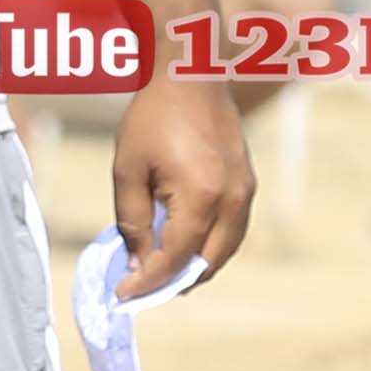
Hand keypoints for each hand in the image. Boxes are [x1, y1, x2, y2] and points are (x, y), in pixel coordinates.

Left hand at [104, 66, 252, 300]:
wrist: (191, 74)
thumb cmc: (152, 118)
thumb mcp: (128, 170)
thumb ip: (131, 221)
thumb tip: (137, 263)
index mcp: (202, 196)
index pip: (175, 259)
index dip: (148, 283)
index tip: (123, 296)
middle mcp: (232, 200)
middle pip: (205, 265)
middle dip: (172, 283)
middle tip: (139, 286)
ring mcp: (245, 193)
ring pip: (223, 253)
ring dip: (193, 269)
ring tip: (158, 272)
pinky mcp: (247, 185)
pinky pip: (232, 232)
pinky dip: (208, 248)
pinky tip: (182, 247)